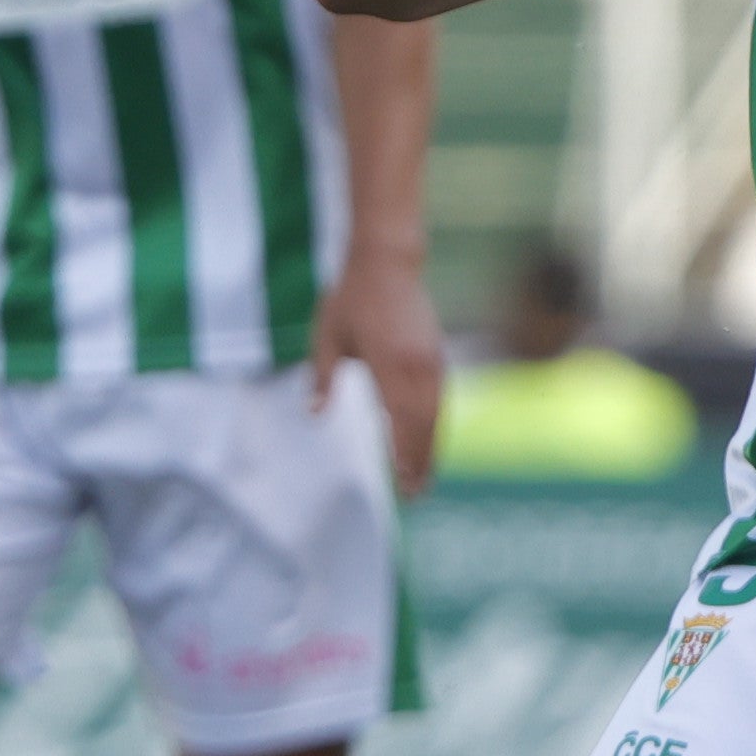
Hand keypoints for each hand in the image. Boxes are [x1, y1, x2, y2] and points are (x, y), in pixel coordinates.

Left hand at [311, 253, 448, 499]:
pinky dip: (435, 425)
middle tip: (414, 493)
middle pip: (423, 424)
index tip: (400, 482)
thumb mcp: (327, 336)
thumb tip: (315, 414)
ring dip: (431, 447)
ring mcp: (431, 360)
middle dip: (420, 461)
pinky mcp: (437, 355)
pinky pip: (440, 399)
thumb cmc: (351, 298)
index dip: (402, 454)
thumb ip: (323, 377)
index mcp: (388, 363)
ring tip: (424, 477)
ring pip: (435, 414)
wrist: (387, 262)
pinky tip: (429, 441)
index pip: (399, 419)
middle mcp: (416, 365)